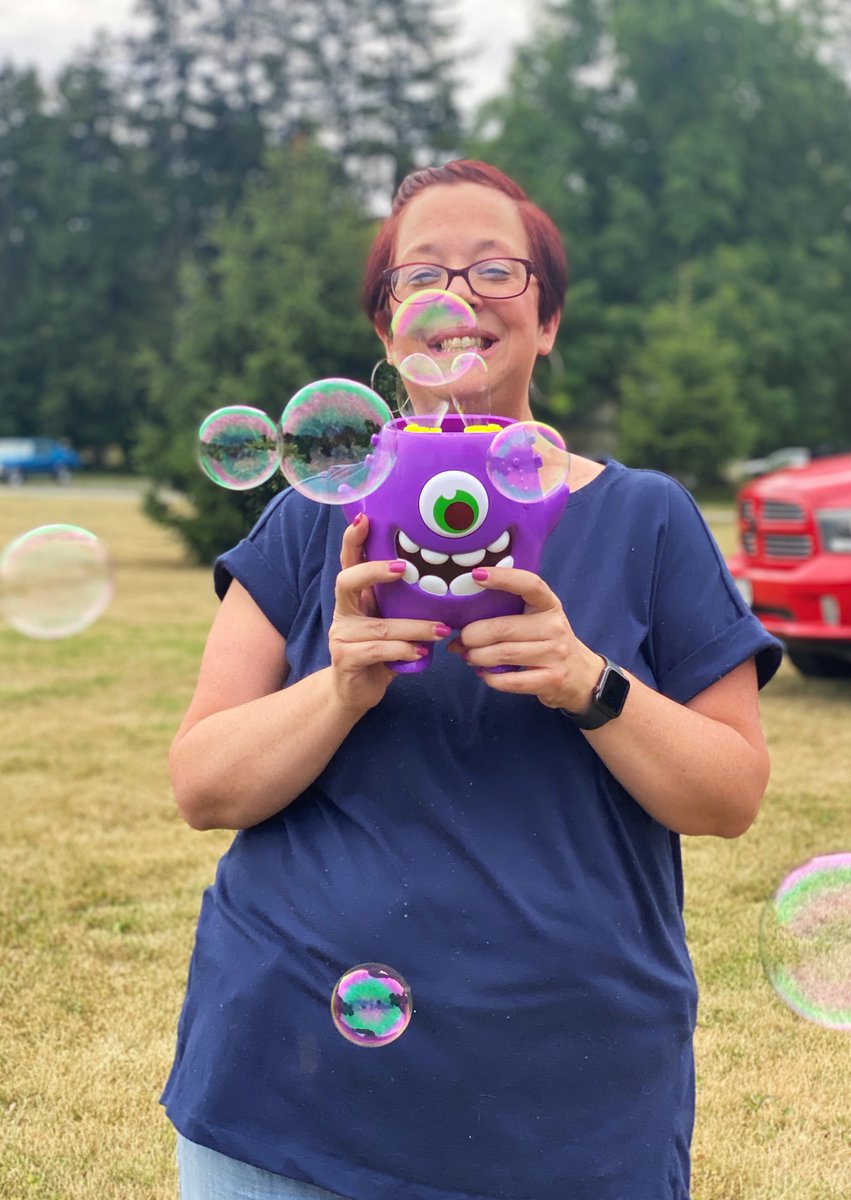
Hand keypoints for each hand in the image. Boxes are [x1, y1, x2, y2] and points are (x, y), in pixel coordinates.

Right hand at [330, 515, 449, 711]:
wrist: (356, 692)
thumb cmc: (382, 652)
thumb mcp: (392, 622)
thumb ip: (404, 604)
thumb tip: (445, 581)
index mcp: (354, 597)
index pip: (349, 562)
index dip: (353, 540)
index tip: (365, 520)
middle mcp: (343, 612)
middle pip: (347, 581)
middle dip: (373, 571)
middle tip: (403, 568)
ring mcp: (341, 636)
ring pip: (379, 626)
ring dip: (414, 627)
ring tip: (442, 630)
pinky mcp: (346, 660)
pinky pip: (378, 651)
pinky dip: (403, 651)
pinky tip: (420, 653)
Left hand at [448, 566, 602, 710]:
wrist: (581, 675)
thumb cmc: (548, 642)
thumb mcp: (538, 620)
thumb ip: (508, 615)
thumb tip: (461, 625)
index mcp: (549, 605)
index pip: (530, 584)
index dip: (503, 577)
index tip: (476, 575)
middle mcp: (555, 627)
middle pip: (503, 628)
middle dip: (473, 635)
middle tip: (462, 640)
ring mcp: (555, 654)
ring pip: (504, 654)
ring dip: (478, 656)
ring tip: (468, 656)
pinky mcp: (551, 680)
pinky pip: (511, 680)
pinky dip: (490, 678)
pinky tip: (484, 673)